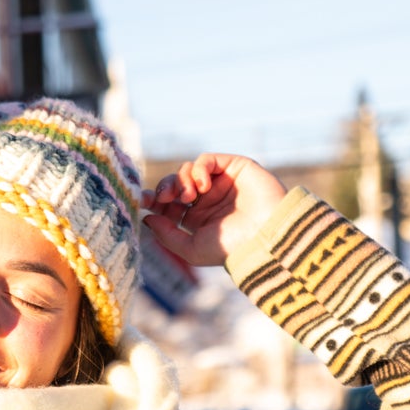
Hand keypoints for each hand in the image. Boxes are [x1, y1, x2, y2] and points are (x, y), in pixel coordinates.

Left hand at [142, 154, 286, 268]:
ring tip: (189, 196)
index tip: (144, 201)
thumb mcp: (191, 249)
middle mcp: (208, 200)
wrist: (265, 236)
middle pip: (175, 184)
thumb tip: (147, 218)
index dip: (154, 200)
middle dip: (165, 188)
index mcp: (197, 219)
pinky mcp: (234, 167)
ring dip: (181, 180)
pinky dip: (199, 169)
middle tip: (163, 198)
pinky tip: (202, 186)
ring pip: (188, 170)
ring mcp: (221, 183)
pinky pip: (207, 160)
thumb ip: (166, 235)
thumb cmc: (231, 248)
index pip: (169, 204)